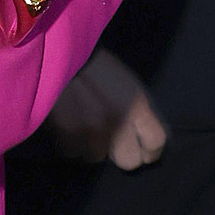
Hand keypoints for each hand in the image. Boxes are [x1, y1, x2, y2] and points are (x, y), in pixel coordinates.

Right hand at [50, 46, 168, 169]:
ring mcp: (91, 131)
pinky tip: (71, 123)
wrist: (58, 54)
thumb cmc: (96, 66)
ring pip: (98, 157)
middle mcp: (118, 122)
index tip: (146, 153)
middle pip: (130, 161)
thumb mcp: (128, 84)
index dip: (152, 152)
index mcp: (137, 105)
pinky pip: (74, 151)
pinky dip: (73, 142)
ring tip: (86, 126)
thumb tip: (142, 137)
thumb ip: (138, 112)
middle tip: (115, 144)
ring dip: (93, 146)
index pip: (156, 141)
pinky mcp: (67, 135)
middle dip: (123, 154)